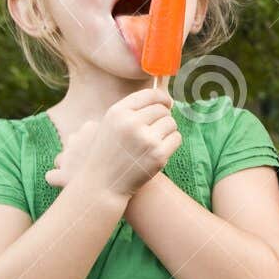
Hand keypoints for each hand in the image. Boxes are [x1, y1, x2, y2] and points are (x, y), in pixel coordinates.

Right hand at [55, 89, 179, 197]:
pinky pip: (176, 138)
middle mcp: (131, 122)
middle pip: (162, 109)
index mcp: (117, 112)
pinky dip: (172, 142)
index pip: (149, 94)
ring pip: (171, 123)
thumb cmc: (108, 153)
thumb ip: (131, 110)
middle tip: (157, 128)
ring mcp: (146, 139)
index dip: (162, 97)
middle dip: (163, 117)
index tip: (166, 103)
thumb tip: (165, 100)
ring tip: (155, 140)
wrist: (102, 184)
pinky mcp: (158, 154)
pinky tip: (160, 149)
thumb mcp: (110, 124)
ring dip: (168, 130)